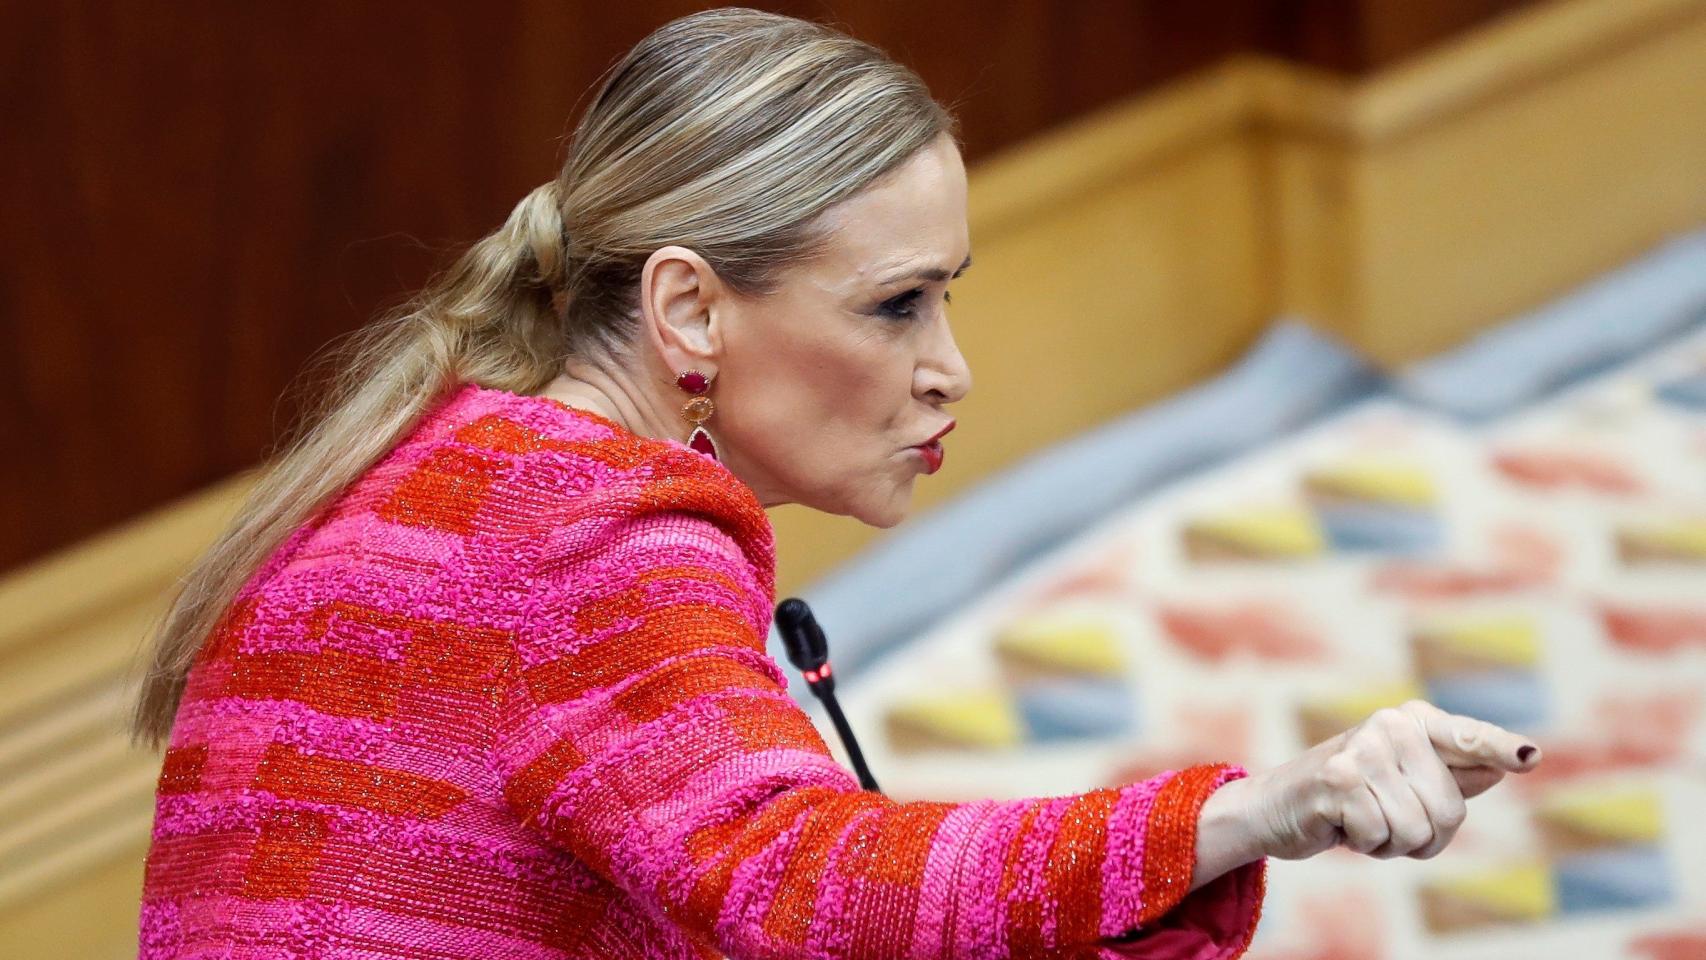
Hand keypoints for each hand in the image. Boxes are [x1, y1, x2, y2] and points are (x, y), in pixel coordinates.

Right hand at [1194, 700, 1540, 882]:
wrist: (1274, 807)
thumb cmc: (1348, 797)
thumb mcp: (1403, 783)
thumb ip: (1453, 773)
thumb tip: (1508, 762)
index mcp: (1413, 721)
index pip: (1467, 738)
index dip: (1500, 750)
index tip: (1530, 757)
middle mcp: (1390, 725)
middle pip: (1449, 810)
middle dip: (1423, 834)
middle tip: (1383, 820)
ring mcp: (1363, 749)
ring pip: (1417, 830)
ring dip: (1392, 843)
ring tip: (1362, 821)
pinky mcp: (1339, 779)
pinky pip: (1382, 837)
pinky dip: (1365, 845)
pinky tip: (1341, 825)